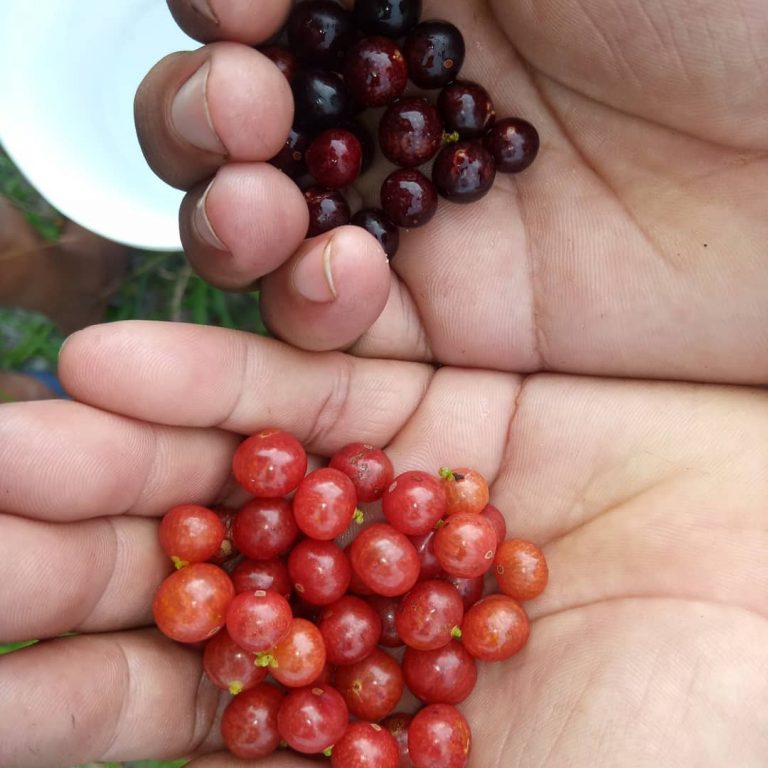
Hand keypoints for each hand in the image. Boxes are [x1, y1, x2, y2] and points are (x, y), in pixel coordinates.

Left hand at [1, 321, 765, 765]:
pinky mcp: (442, 404)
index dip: (67, 698)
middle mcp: (351, 592)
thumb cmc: (692, 736)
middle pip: (180, 570)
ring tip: (21, 438)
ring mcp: (392, 488)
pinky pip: (317, 386)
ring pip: (229, 466)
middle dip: (64, 555)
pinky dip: (225, 378)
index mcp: (347, 716)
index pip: (168, 706)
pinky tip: (120, 357)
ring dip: (119, 452)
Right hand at [135, 0, 766, 379]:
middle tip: (241, 106)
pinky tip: (343, 273)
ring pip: (266, 229)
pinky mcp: (454, 318)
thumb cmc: (721, 1)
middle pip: (243, 125)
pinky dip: (308, 302)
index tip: (240, 12)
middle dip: (202, 115)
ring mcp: (422, 219)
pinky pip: (335, 322)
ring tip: (253, 197)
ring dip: (227, 214)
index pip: (266, 13)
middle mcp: (404, 110)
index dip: (225, 15)